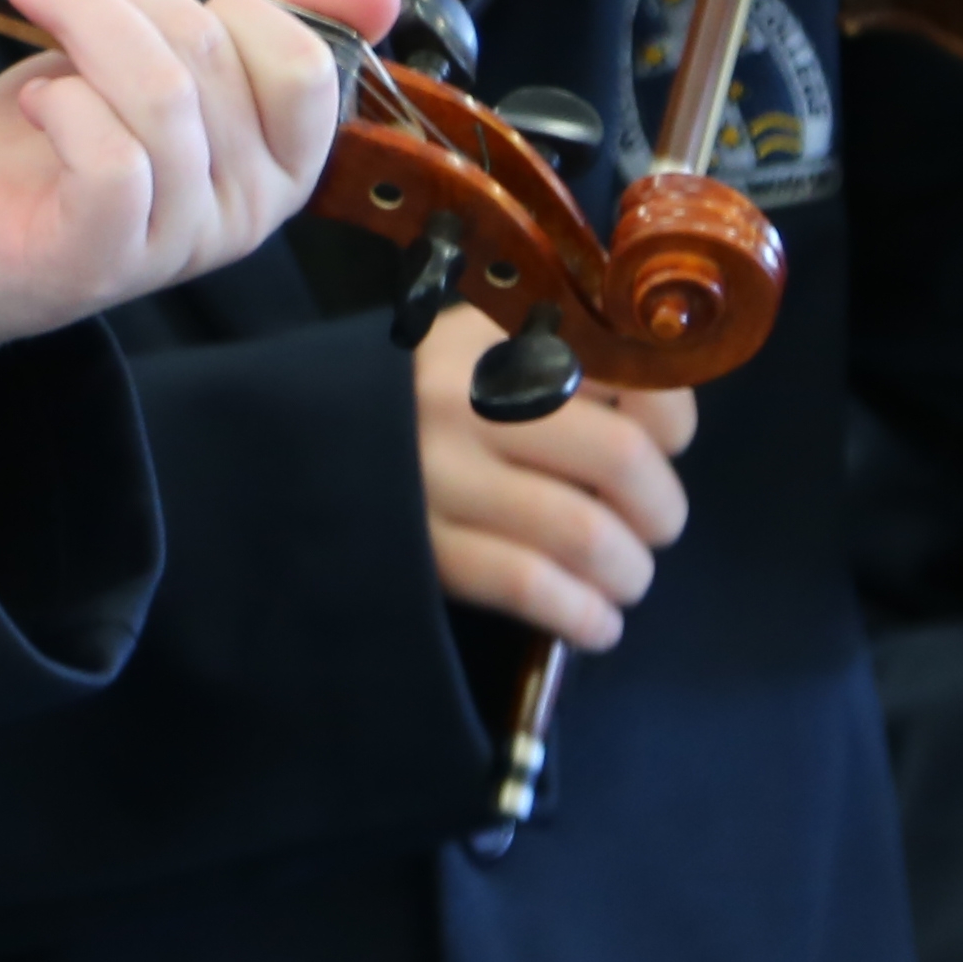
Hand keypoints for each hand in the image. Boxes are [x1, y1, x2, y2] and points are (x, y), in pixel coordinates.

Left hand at [0, 0, 396, 420]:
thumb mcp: (163, 64)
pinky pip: (115, 156)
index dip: (222, 0)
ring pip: (162, 93)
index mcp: (278, 161)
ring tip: (32, 10)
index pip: (306, 63)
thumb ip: (263, 28)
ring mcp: (182, 241)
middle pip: (215, 54)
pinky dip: (65, 102)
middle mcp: (248, 211)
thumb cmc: (54, 142)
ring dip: (81, 22)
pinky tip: (38, 103)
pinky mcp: (108, 259)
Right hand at [407, 304, 695, 651]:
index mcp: (496, 338)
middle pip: (620, 458)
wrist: (291, 440)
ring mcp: (439, 476)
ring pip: (583, 533)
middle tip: (654, 524)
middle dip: (661, 509)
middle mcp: (468, 399)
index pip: (626, 368)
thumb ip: (568, 360)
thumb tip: (666, 418)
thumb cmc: (414, 394)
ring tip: (625, 577)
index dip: (671, 418)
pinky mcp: (422, 547)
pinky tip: (596, 623)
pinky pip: (527, 586)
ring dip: (629, 571)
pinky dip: (582, 615)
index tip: (667, 443)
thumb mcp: (482, 343)